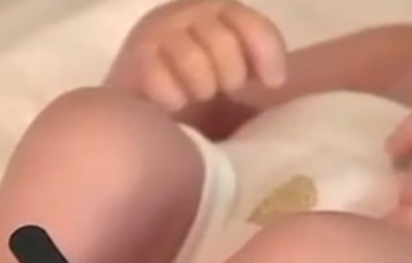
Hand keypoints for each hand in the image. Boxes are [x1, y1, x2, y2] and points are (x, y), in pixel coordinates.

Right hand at [112, 0, 286, 110]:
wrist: (139, 103)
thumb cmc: (194, 87)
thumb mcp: (232, 68)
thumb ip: (255, 62)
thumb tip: (278, 79)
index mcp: (217, 9)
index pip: (250, 24)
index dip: (267, 54)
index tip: (272, 83)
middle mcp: (186, 11)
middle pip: (223, 42)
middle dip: (230, 76)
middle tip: (223, 91)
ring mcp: (156, 31)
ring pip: (193, 60)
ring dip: (201, 87)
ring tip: (196, 96)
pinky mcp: (133, 58)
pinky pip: (161, 78)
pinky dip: (173, 98)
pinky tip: (173, 104)